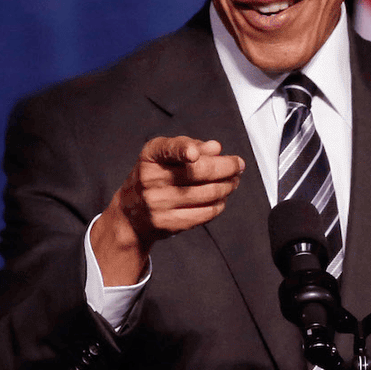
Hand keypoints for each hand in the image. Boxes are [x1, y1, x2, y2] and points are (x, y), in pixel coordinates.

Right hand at [90, 136, 244, 284]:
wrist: (132, 213)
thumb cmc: (154, 177)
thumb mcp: (165, 155)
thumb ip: (190, 146)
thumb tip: (215, 148)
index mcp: (151, 156)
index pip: (167, 150)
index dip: (183, 150)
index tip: (195, 153)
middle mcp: (151, 179)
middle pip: (199, 172)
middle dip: (226, 167)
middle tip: (239, 165)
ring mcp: (158, 203)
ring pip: (207, 194)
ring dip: (227, 186)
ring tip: (233, 181)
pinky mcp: (168, 223)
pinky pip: (204, 213)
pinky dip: (219, 205)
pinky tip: (222, 198)